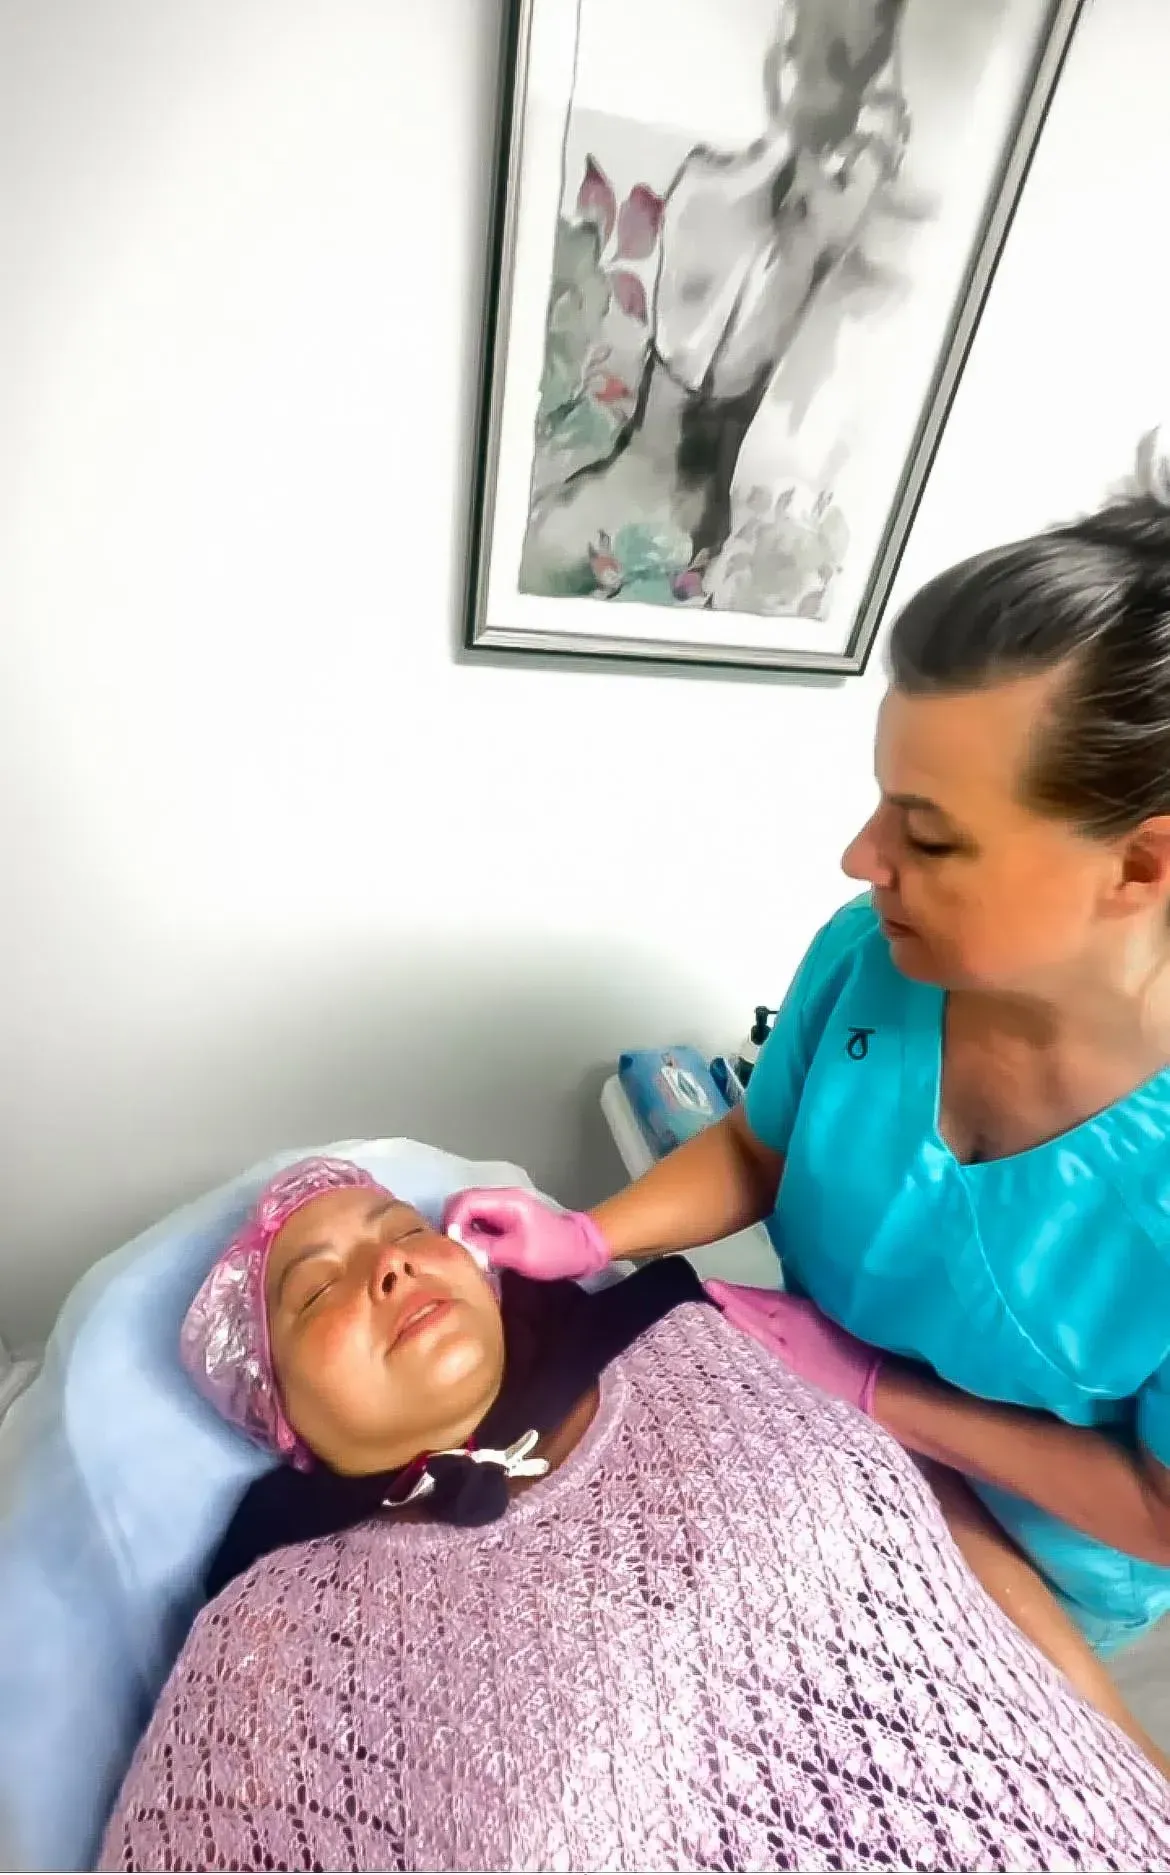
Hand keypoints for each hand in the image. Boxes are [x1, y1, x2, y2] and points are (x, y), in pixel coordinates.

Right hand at [442, 1188, 611, 1282]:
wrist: (583, 1249)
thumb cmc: (555, 1251)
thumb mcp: (519, 1254)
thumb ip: (486, 1248)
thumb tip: (457, 1247)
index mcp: (506, 1201)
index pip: (464, 1201)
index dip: (452, 1223)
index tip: (451, 1247)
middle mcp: (501, 1198)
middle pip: (462, 1203)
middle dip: (454, 1226)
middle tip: (454, 1252)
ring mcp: (503, 1207)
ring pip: (469, 1212)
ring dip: (463, 1231)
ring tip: (464, 1254)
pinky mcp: (505, 1219)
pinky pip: (479, 1221)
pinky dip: (472, 1234)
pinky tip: (476, 1253)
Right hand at [706, 1282, 880, 1414]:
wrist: (869, 1377)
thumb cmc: (830, 1371)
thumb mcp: (790, 1357)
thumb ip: (761, 1332)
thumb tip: (732, 1313)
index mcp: (786, 1314)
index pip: (750, 1301)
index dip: (729, 1294)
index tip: (707, 1285)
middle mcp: (793, 1309)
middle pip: (757, 1299)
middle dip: (733, 1294)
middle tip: (708, 1287)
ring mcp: (804, 1312)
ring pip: (768, 1302)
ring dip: (746, 1299)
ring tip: (722, 1295)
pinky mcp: (814, 1319)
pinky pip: (781, 1307)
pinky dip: (763, 1306)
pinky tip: (754, 1309)